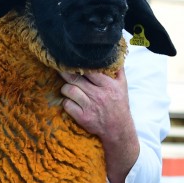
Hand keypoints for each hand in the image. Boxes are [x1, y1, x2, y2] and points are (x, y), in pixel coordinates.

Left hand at [59, 68, 137, 182]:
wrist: (118, 129)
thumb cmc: (119, 104)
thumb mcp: (122, 86)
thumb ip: (117, 69)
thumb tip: (113, 54)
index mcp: (108, 85)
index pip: (89, 70)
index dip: (77, 64)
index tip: (70, 60)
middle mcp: (99, 95)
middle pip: (75, 79)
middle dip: (65, 73)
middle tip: (60, 69)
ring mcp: (90, 107)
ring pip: (69, 91)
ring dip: (65, 88)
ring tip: (67, 87)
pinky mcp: (83, 117)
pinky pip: (67, 105)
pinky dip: (66, 102)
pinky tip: (70, 101)